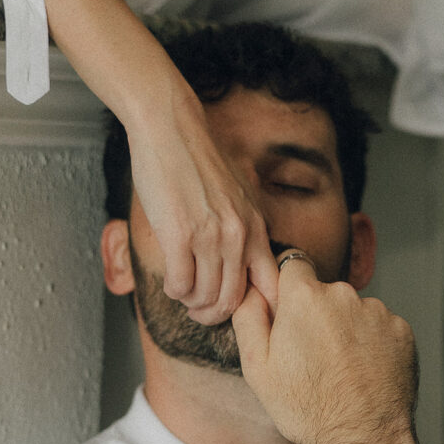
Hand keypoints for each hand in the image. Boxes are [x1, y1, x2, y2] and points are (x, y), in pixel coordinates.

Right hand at [127, 90, 278, 325]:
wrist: (172, 128)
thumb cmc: (198, 160)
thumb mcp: (238, 196)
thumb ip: (243, 228)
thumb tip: (241, 264)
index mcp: (257, 228)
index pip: (273, 287)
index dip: (259, 311)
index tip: (239, 312)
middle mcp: (239, 236)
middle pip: (234, 301)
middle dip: (214, 314)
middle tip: (200, 312)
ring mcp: (211, 237)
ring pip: (205, 297)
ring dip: (191, 302)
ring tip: (183, 293)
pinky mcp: (180, 235)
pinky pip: (179, 285)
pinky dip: (174, 291)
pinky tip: (171, 281)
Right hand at [232, 250, 417, 443]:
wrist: (361, 438)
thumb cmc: (304, 406)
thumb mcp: (256, 365)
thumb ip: (249, 315)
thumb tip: (251, 287)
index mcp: (305, 297)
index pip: (293, 264)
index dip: (288, 288)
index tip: (289, 313)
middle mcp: (344, 294)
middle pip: (325, 292)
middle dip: (318, 315)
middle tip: (313, 357)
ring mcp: (377, 312)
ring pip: (354, 311)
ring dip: (347, 330)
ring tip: (341, 370)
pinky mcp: (402, 331)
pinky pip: (380, 328)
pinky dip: (372, 344)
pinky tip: (363, 373)